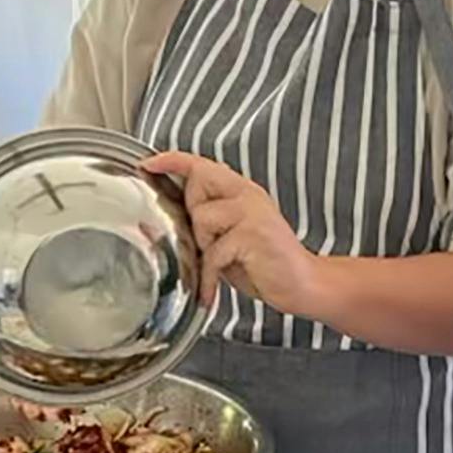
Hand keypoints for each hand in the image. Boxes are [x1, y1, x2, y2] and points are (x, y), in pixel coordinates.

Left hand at [143, 153, 320, 314]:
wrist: (303, 284)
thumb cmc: (265, 263)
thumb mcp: (233, 235)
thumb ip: (209, 220)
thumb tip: (171, 217)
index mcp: (243, 191)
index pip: (202, 165)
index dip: (173, 161)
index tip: (149, 164)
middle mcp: (248, 195)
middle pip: (196, 187)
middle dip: (193, 217)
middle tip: (211, 243)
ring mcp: (251, 212)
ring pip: (201, 220)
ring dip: (205, 248)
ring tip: (223, 264)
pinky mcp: (252, 235)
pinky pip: (213, 253)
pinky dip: (208, 277)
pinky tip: (211, 290)